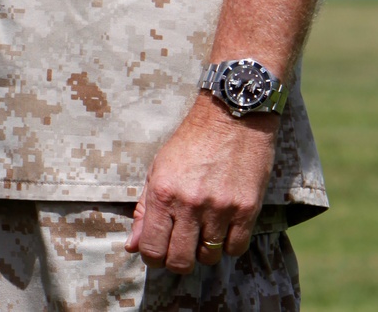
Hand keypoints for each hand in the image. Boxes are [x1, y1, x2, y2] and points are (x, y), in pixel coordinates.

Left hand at [124, 95, 277, 272]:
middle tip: (182, 247)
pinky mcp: (246, 209)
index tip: (158, 252)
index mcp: (162, 191)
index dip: (153, 258)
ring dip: (205, 250)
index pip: (151, 248)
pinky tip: (225, 226)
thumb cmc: (191, 141)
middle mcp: (189, 203)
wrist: (230, 116)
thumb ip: (144, 209)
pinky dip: (229, 244)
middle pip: (179, 261)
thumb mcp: (158, 168)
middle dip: (178, 261)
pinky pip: (236, 249)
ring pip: (209, 257)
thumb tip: (132, 246)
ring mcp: (219, 208)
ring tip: (205, 229)